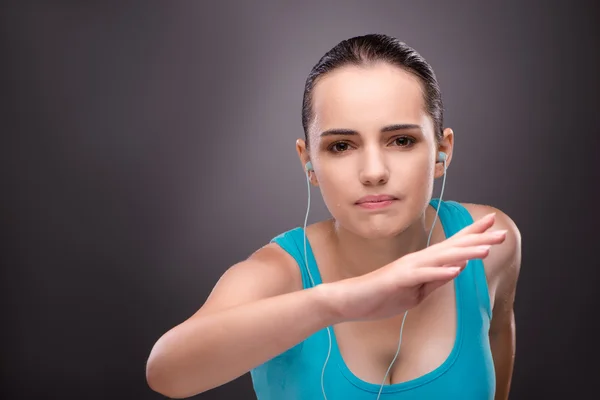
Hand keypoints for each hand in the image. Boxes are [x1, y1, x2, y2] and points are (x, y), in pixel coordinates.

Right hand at [326, 213, 504, 321]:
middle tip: (501, 232)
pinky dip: (439, 272)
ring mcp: (408, 268)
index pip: (452, 246)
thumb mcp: (416, 292)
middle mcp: (418, 260)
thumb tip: (458, 267)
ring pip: (441, 258)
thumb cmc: (382, 296)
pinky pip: (422, 275)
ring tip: (486, 249)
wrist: (351, 300)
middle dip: (477, 239)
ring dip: (464, 252)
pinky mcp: (398, 279)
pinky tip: (455, 269)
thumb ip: (436, 280)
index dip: (473, 235)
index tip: (492, 224)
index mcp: (423, 264)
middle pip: (452, 247)